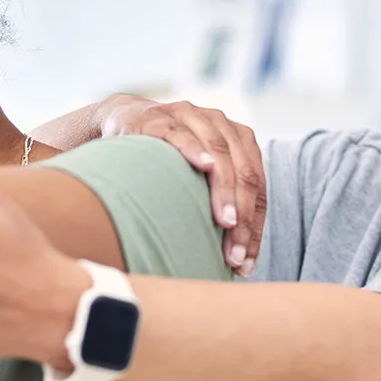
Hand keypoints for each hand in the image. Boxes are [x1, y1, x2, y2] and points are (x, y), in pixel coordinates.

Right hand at [97, 94, 265, 275]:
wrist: (124, 121)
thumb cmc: (165, 158)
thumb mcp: (197, 176)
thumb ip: (218, 201)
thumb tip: (236, 260)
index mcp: (238, 138)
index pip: (256, 186)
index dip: (254, 226)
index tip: (244, 263)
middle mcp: (220, 124)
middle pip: (244, 172)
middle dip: (243, 217)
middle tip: (234, 253)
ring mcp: (191, 117)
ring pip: (219, 154)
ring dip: (224, 191)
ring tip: (226, 223)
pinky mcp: (160, 119)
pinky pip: (182, 135)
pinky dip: (195, 150)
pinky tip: (204, 167)